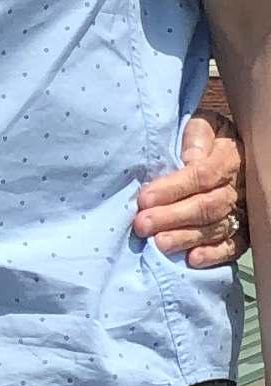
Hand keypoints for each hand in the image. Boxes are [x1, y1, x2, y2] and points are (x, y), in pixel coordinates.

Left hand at [138, 109, 246, 268]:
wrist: (227, 151)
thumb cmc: (202, 139)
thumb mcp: (202, 125)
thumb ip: (196, 136)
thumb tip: (190, 157)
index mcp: (229, 158)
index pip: (203, 175)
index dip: (173, 188)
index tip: (145, 198)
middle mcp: (237, 187)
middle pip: (208, 205)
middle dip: (173, 216)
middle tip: (143, 224)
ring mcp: (242, 210)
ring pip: (217, 227)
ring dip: (186, 237)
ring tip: (159, 244)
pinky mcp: (242, 231)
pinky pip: (234, 246)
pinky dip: (214, 254)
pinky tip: (192, 259)